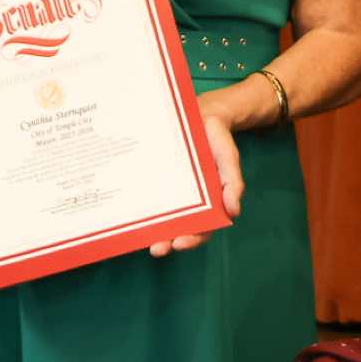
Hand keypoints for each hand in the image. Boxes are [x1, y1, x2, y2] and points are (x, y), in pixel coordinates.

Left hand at [149, 107, 243, 256]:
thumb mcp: (228, 158)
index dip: (192, 239)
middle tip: (158, 249)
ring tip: (142, 238)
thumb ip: (233, 183)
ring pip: (159, 214)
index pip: (201, 227)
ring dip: (151, 229)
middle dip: (167, 241)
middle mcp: (186, 199)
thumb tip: (233, 211)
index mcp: (206, 200)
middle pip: (177, 227)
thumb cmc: (216, 139)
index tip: (181, 243)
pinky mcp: (153, 177)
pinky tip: (127, 211)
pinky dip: (138, 205)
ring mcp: (168, 189)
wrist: (200, 112)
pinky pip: (146, 193)